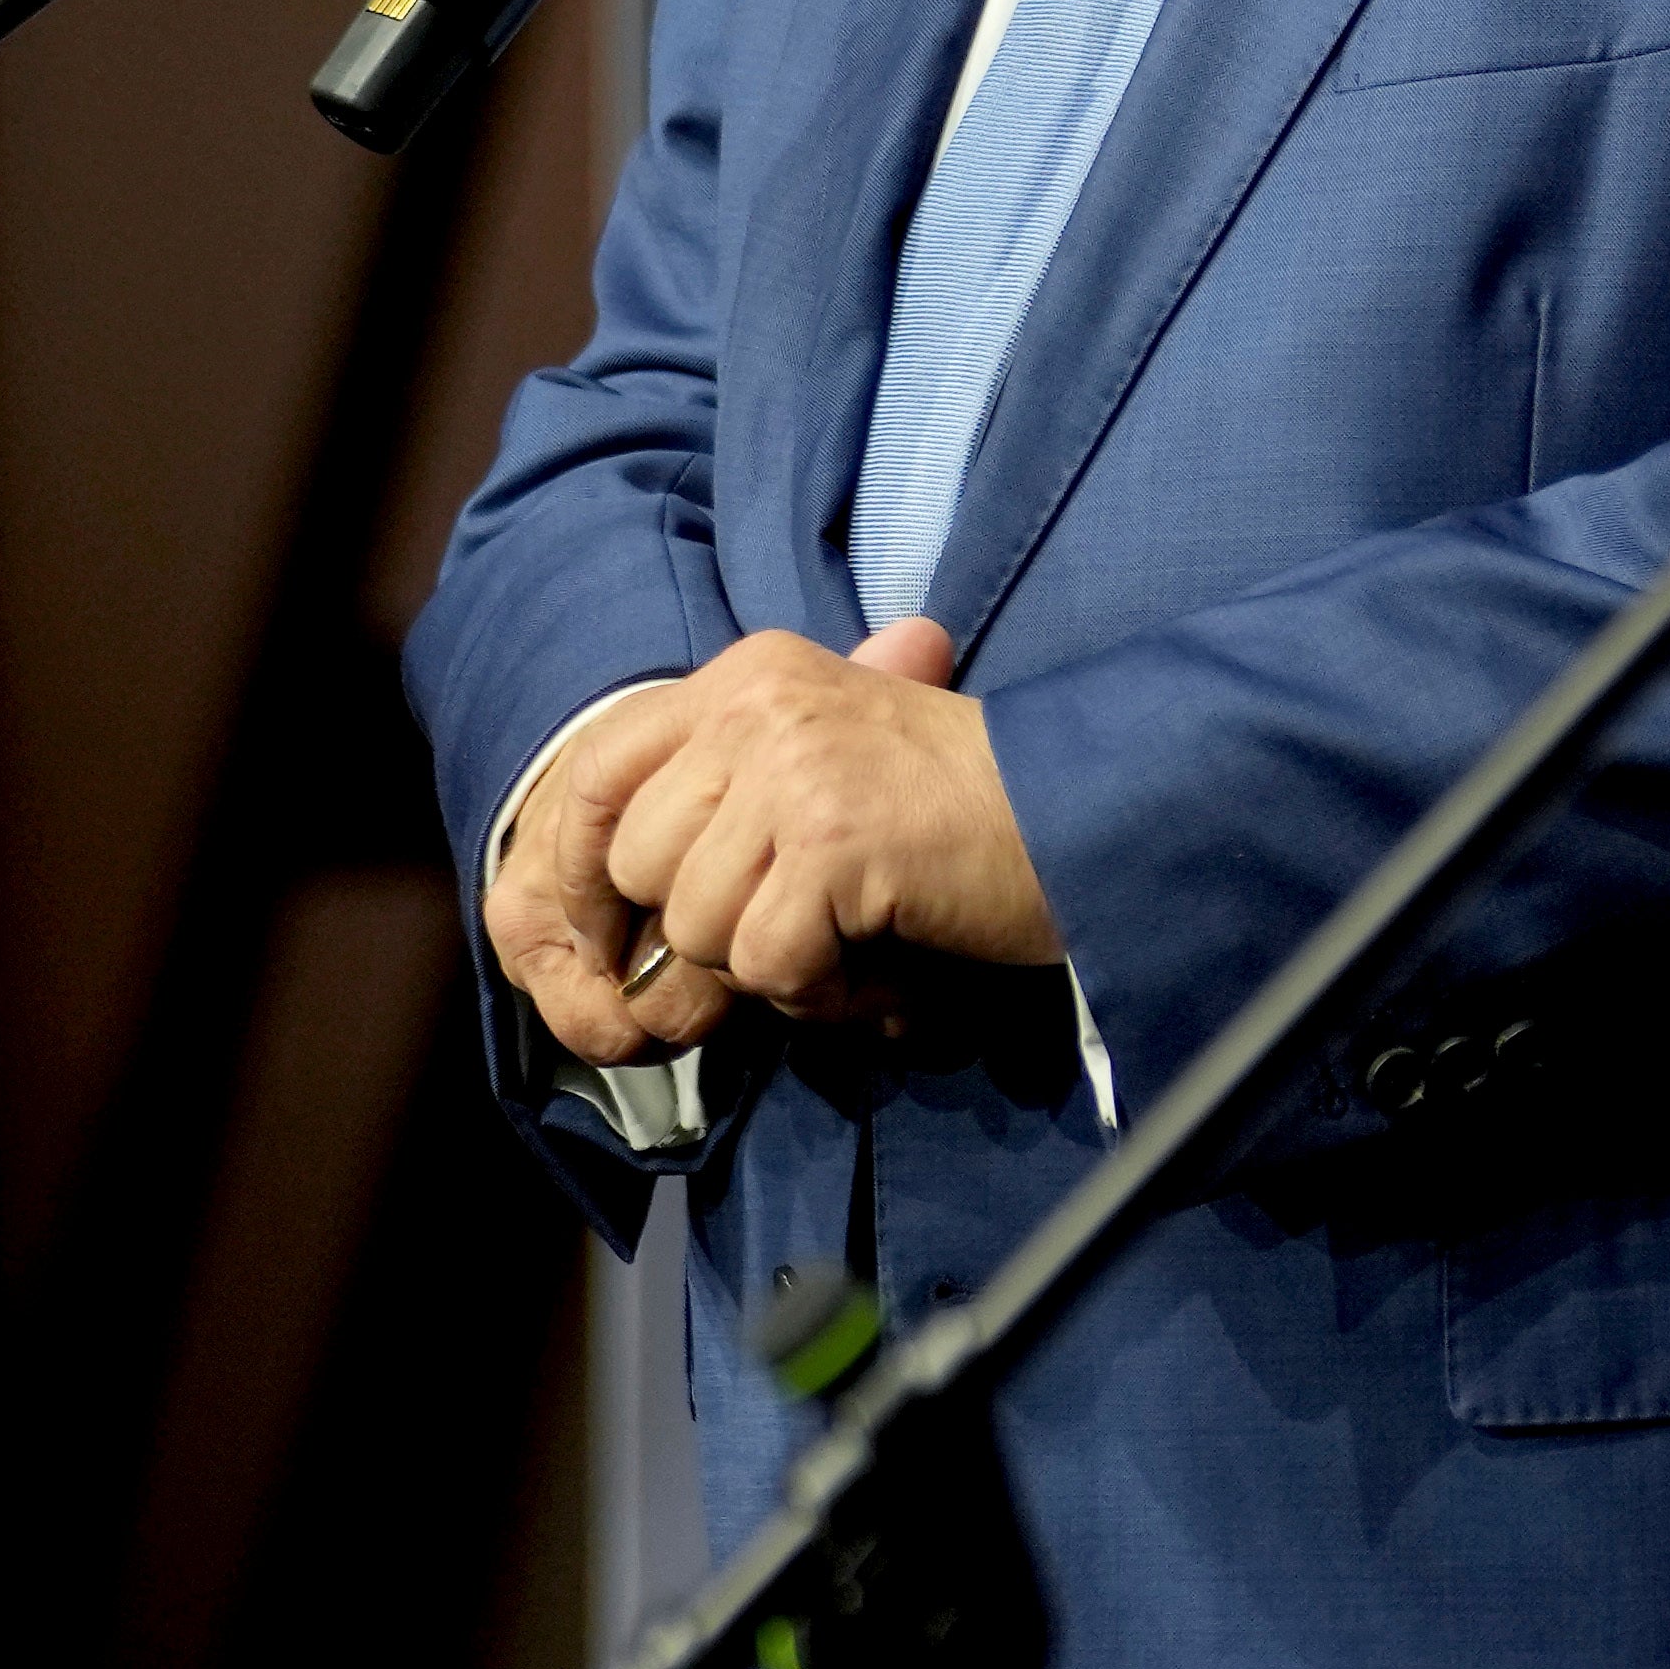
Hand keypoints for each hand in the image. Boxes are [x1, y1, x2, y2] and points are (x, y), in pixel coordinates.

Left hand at [484, 620, 1052, 1058]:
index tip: (612, 937)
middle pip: (637, 863)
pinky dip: (819, 993)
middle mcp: (756, 704)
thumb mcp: (827, 756)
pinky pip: (766, 963)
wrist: (1088, 811)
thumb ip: (728, 793)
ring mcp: (793, 768)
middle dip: (695, 935)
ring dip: (769, 967)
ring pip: (695, 924)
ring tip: (847, 951)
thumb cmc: (962, 804)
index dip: (582, 869)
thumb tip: (618, 901)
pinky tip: (875, 972)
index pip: (593, 768)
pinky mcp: (834, 841)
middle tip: (782, 950)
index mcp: (745, 675)